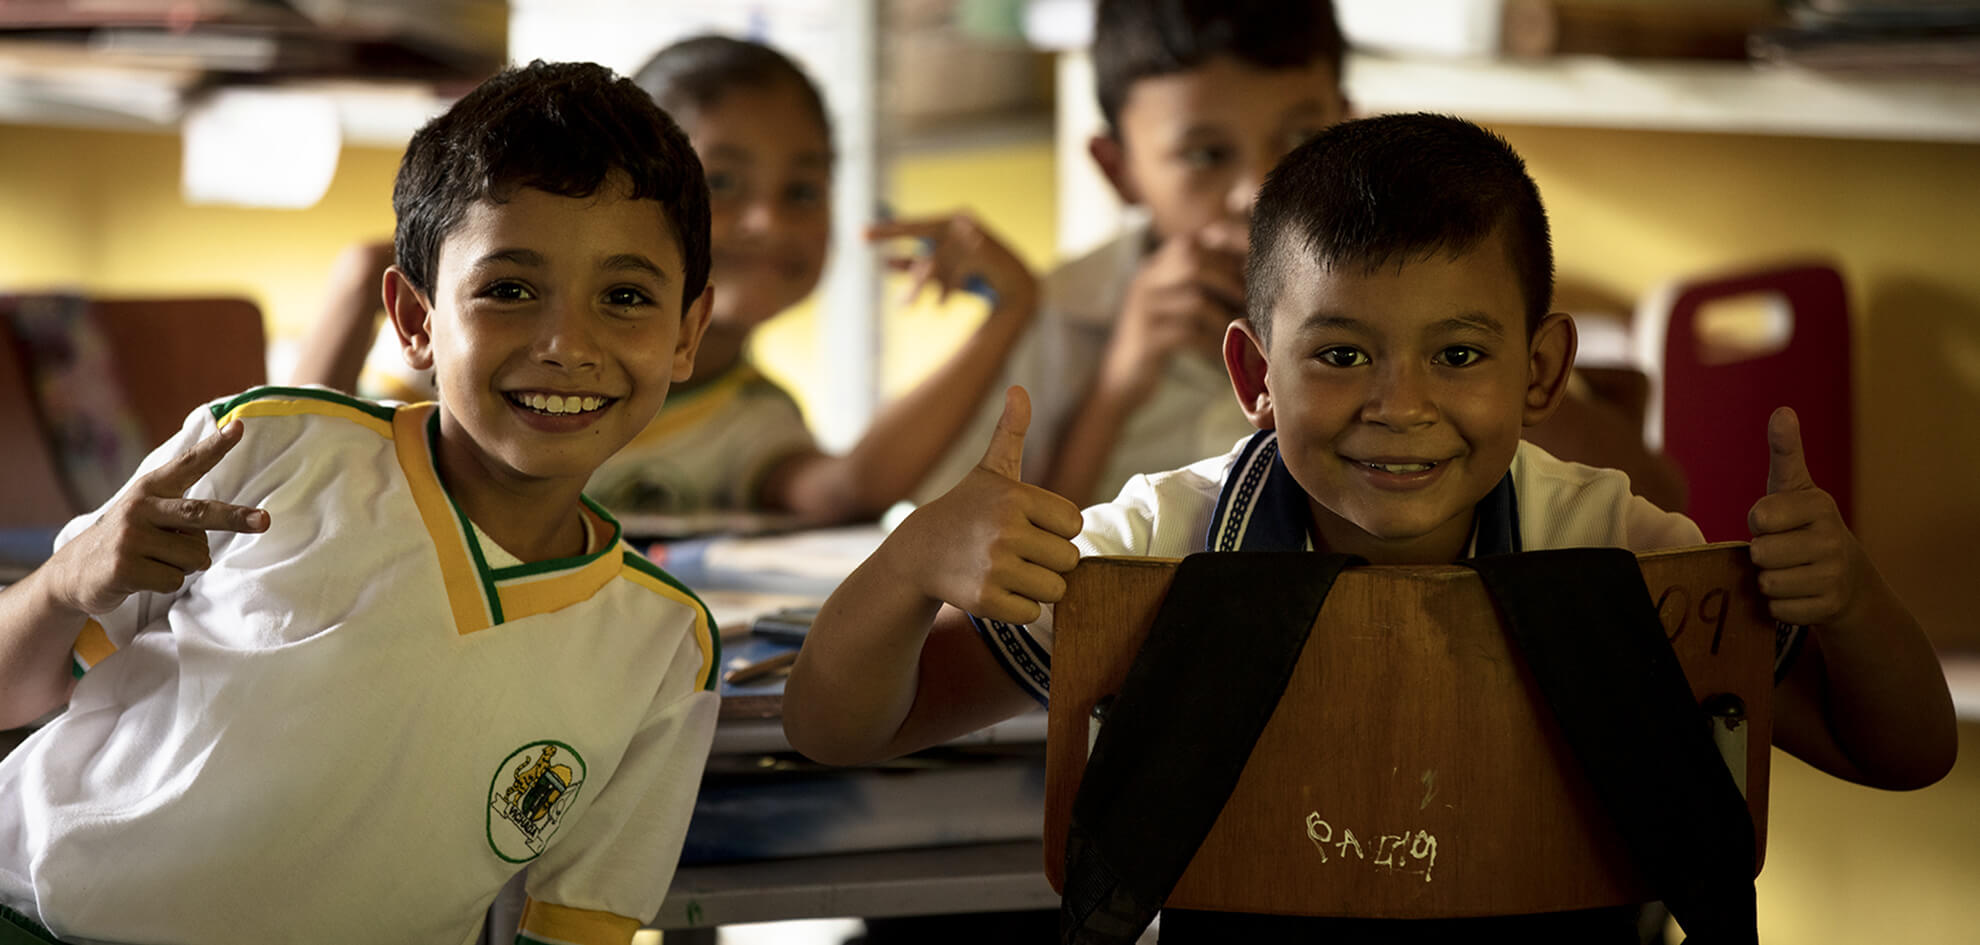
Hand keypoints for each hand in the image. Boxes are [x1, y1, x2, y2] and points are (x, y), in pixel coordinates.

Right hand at [48, 421, 270, 616]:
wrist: (74, 572)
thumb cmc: (128, 540)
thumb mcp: (148, 514)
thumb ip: (182, 510)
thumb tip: (219, 526)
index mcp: (150, 489)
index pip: (187, 464)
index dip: (214, 446)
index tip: (238, 427)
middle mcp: (140, 507)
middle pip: (200, 513)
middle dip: (236, 518)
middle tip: (264, 521)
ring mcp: (131, 537)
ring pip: (194, 556)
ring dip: (185, 565)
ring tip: (155, 560)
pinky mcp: (125, 567)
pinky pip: (175, 579)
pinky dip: (168, 583)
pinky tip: (143, 576)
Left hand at [867, 212, 1037, 311]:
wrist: (1017, 287)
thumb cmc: (978, 276)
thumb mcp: (943, 271)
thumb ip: (917, 265)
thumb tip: (884, 263)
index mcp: (949, 220)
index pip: (913, 224)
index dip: (887, 230)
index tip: (860, 234)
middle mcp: (960, 220)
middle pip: (922, 235)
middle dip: (900, 251)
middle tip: (878, 263)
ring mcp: (974, 233)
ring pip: (936, 260)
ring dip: (922, 286)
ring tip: (906, 307)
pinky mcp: (984, 249)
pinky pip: (954, 272)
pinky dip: (946, 290)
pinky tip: (940, 306)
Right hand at [894, 387, 1081, 623]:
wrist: (919, 552)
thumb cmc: (965, 509)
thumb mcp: (989, 470)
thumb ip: (1010, 431)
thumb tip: (1018, 389)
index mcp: (1016, 497)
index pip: (1075, 525)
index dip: (1056, 529)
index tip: (1028, 526)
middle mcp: (1006, 530)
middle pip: (1068, 560)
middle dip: (1049, 560)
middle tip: (1017, 552)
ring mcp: (995, 567)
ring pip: (1055, 590)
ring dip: (1037, 586)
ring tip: (1008, 570)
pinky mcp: (986, 600)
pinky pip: (1032, 613)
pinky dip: (1019, 607)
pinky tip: (997, 589)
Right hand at [1100, 223, 1247, 404]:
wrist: (1121, 380)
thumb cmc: (1158, 341)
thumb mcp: (1171, 305)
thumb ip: (1195, 283)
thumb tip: (1244, 270)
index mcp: (1150, 270)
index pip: (1189, 245)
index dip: (1223, 256)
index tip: (1246, 276)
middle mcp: (1143, 283)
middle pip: (1193, 263)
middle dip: (1227, 281)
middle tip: (1247, 302)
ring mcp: (1142, 310)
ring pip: (1195, 301)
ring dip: (1224, 317)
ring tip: (1238, 329)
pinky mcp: (1146, 340)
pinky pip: (1189, 334)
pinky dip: (1211, 342)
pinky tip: (1220, 352)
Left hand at [1747, 407, 1862, 626]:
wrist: (1847, 578)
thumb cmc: (1805, 525)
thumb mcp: (1795, 487)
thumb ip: (1785, 452)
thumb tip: (1783, 410)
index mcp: (1820, 505)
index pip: (1759, 517)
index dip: (1758, 523)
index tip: (1775, 520)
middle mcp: (1832, 539)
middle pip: (1760, 554)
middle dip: (1762, 555)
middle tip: (1783, 550)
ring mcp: (1832, 575)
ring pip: (1767, 583)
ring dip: (1769, 581)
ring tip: (1791, 570)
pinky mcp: (1827, 607)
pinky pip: (1777, 609)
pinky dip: (1779, 605)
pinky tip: (1799, 592)